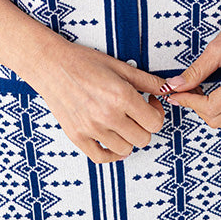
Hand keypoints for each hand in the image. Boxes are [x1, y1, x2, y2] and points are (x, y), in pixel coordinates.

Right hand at [27, 43, 167, 163]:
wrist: (51, 65)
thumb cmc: (84, 61)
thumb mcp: (119, 66)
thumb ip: (148, 80)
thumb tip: (169, 88)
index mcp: (121, 96)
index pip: (155, 122)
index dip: (157, 113)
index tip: (150, 104)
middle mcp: (107, 115)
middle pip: (143, 139)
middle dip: (144, 126)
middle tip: (136, 112)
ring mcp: (91, 129)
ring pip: (125, 150)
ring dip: (128, 137)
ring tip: (121, 122)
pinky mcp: (77, 137)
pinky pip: (101, 158)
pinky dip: (111, 153)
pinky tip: (112, 139)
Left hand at [159, 1, 220, 128]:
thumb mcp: (217, 48)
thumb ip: (196, 70)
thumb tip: (174, 86)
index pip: (210, 107)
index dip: (188, 102)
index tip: (174, 93)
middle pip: (217, 119)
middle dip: (196, 107)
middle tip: (183, 90)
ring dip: (207, 111)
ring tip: (197, 90)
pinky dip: (220, 111)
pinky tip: (211, 94)